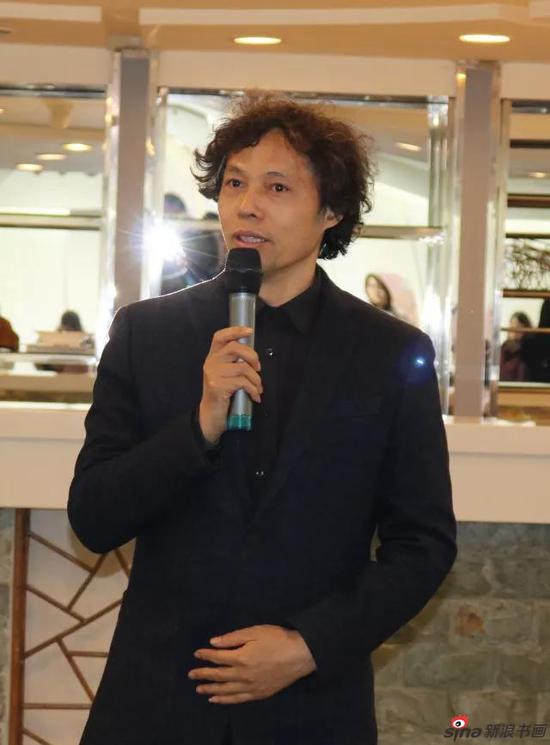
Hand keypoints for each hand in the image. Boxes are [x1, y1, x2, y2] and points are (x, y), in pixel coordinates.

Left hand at [188, 624, 316, 703]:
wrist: (300, 655)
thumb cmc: (277, 639)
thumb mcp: (255, 632)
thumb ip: (233, 638)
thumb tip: (213, 643)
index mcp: (241, 657)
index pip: (218, 657)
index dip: (206, 655)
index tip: (196, 654)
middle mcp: (243, 675)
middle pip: (218, 676)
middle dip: (203, 674)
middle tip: (190, 674)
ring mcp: (250, 687)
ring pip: (225, 690)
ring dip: (210, 689)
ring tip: (198, 688)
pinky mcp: (258, 694)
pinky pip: (237, 700)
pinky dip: (224, 700)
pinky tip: (215, 699)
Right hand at [199, 326, 262, 444]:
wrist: (210, 415)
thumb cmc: (221, 394)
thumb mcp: (225, 375)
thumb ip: (234, 363)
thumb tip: (253, 356)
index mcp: (212, 357)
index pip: (220, 337)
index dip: (235, 331)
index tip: (249, 331)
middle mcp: (211, 363)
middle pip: (235, 348)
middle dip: (252, 356)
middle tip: (258, 368)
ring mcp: (213, 374)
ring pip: (243, 368)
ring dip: (256, 379)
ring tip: (257, 388)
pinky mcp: (218, 386)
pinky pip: (243, 382)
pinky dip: (253, 390)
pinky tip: (254, 396)